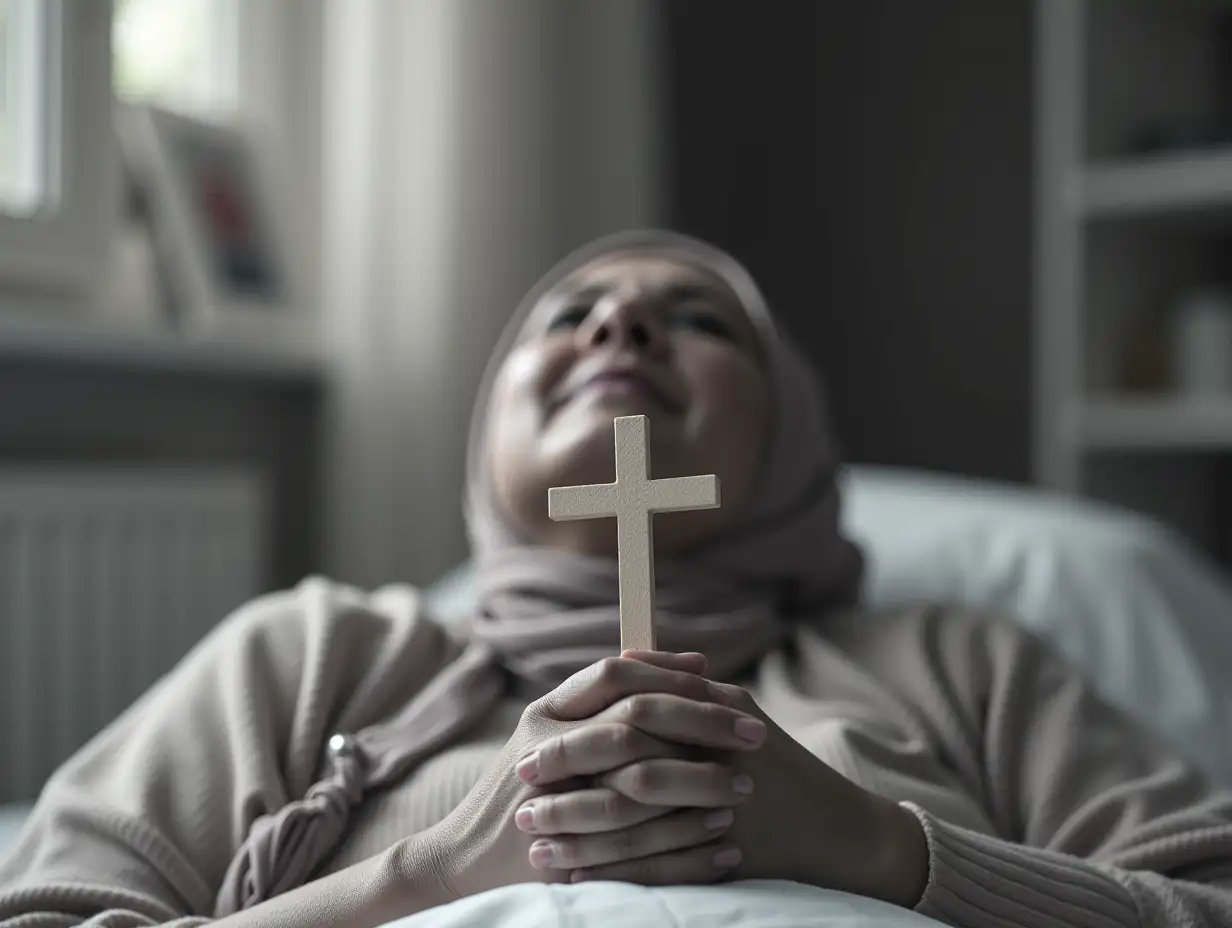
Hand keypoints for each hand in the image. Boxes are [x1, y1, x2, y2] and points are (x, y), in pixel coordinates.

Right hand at [416, 652, 765, 899]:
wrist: (460, 860)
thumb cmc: (522, 791)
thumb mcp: (552, 735)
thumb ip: (604, 705)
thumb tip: (692, 667)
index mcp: (545, 714)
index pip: (613, 675)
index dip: (668, 672)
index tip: (717, 677)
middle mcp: (545, 748)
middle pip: (635, 721)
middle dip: (700, 724)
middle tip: (755, 733)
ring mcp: (553, 802)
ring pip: (638, 782)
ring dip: (698, 786)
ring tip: (745, 789)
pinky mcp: (564, 854)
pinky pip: (637, 850)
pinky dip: (686, 849)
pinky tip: (725, 848)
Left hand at [554, 662, 928, 905]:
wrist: (837, 829)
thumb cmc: (777, 766)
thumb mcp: (735, 712)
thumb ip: (675, 686)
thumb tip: (621, 658)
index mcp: (711, 716)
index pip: (627, 720)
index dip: (572, 740)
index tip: (526, 759)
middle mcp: (716, 758)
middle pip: (623, 772)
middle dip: (567, 792)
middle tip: (520, 804)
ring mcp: (722, 808)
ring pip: (635, 825)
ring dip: (581, 838)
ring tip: (538, 848)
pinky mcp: (727, 855)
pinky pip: (661, 868)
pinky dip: (616, 874)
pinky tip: (582, 880)